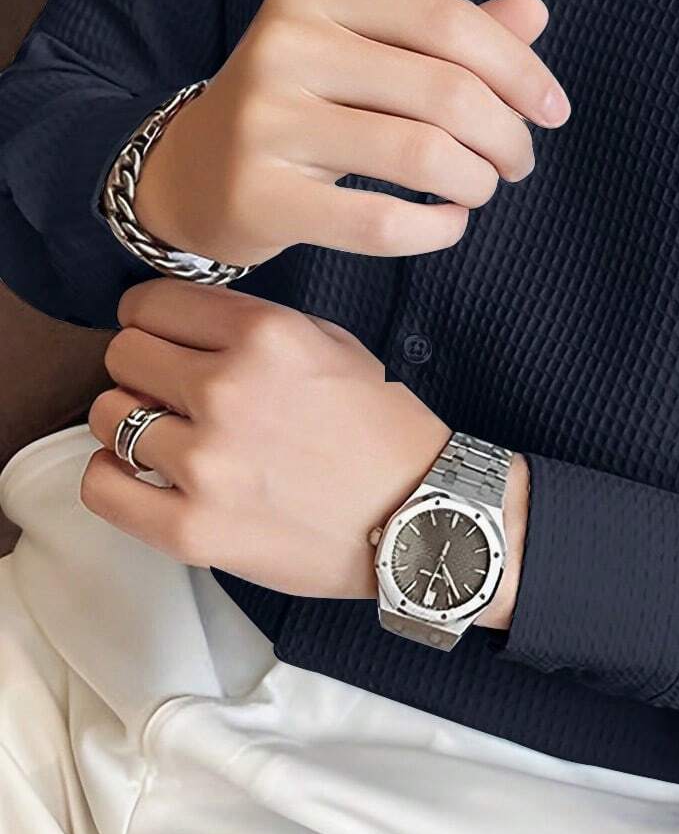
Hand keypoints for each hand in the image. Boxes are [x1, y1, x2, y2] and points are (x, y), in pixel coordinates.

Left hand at [81, 278, 529, 613]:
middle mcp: (228, 390)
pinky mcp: (193, 528)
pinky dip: (111, 476)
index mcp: (265, 335)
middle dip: (143, 369)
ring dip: (131, 423)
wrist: (421, 516)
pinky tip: (140, 476)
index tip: (161, 338)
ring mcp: (205, 462)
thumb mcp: (332, 346)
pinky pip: (102, 486)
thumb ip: (253, 327)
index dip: (151, 320)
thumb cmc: (382, 434)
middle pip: (123, 355)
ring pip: (107, 416)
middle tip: (171, 393)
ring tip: (167, 439)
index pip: (150, 305)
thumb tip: (182, 325)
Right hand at [132, 0, 571, 269]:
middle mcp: (283, 44)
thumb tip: (536, 11)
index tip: (553, 110)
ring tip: (480, 189)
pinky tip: (449, 224)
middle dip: (507, 135)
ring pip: (423, 156)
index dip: (519, 69)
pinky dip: (437, 230)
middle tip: (517, 162)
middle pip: (446, 91)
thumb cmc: (304, 103)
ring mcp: (265, 122)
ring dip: (477, 182)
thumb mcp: (365, 51)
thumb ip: (448, 34)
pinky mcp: (260, 197)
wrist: (193, 172)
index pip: (448, 20)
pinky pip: (382, 224)